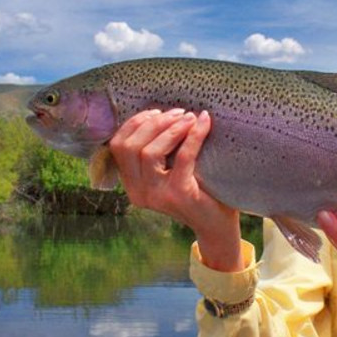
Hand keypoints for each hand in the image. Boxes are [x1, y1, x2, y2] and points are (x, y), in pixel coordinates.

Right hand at [108, 109, 242, 271]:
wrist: (218, 225)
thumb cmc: (198, 191)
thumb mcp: (170, 170)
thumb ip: (158, 150)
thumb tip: (161, 112)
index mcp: (132, 185)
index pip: (118, 147)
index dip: (135, 124)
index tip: (157, 112)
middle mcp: (139, 193)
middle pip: (130, 147)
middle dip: (153, 123)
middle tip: (177, 113)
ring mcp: (156, 195)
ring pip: (149, 152)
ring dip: (170, 129)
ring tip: (189, 117)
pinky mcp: (178, 194)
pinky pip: (182, 157)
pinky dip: (193, 135)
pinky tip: (204, 122)